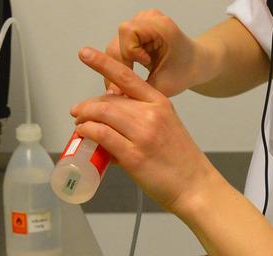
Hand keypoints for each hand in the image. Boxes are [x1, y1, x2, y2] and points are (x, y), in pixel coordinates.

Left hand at [70, 47, 219, 217]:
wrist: (195, 186)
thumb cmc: (179, 161)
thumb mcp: (164, 128)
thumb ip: (140, 120)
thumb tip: (111, 126)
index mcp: (160, 103)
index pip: (127, 77)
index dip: (103, 63)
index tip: (85, 54)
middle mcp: (151, 114)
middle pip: (108, 100)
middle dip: (87, 105)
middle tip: (77, 114)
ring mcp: (142, 134)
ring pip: (102, 114)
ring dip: (83, 118)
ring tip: (78, 125)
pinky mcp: (133, 155)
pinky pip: (101, 135)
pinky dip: (86, 132)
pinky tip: (82, 134)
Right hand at [104, 9, 205, 96]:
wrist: (194, 64)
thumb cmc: (183, 73)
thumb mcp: (162, 87)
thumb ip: (136, 91)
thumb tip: (112, 99)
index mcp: (162, 26)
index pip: (128, 32)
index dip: (128, 53)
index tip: (140, 68)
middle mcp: (149, 19)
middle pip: (117, 41)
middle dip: (117, 67)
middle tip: (121, 89)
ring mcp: (140, 23)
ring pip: (113, 46)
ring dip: (116, 67)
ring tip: (125, 83)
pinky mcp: (134, 30)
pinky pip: (116, 47)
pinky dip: (119, 63)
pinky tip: (128, 73)